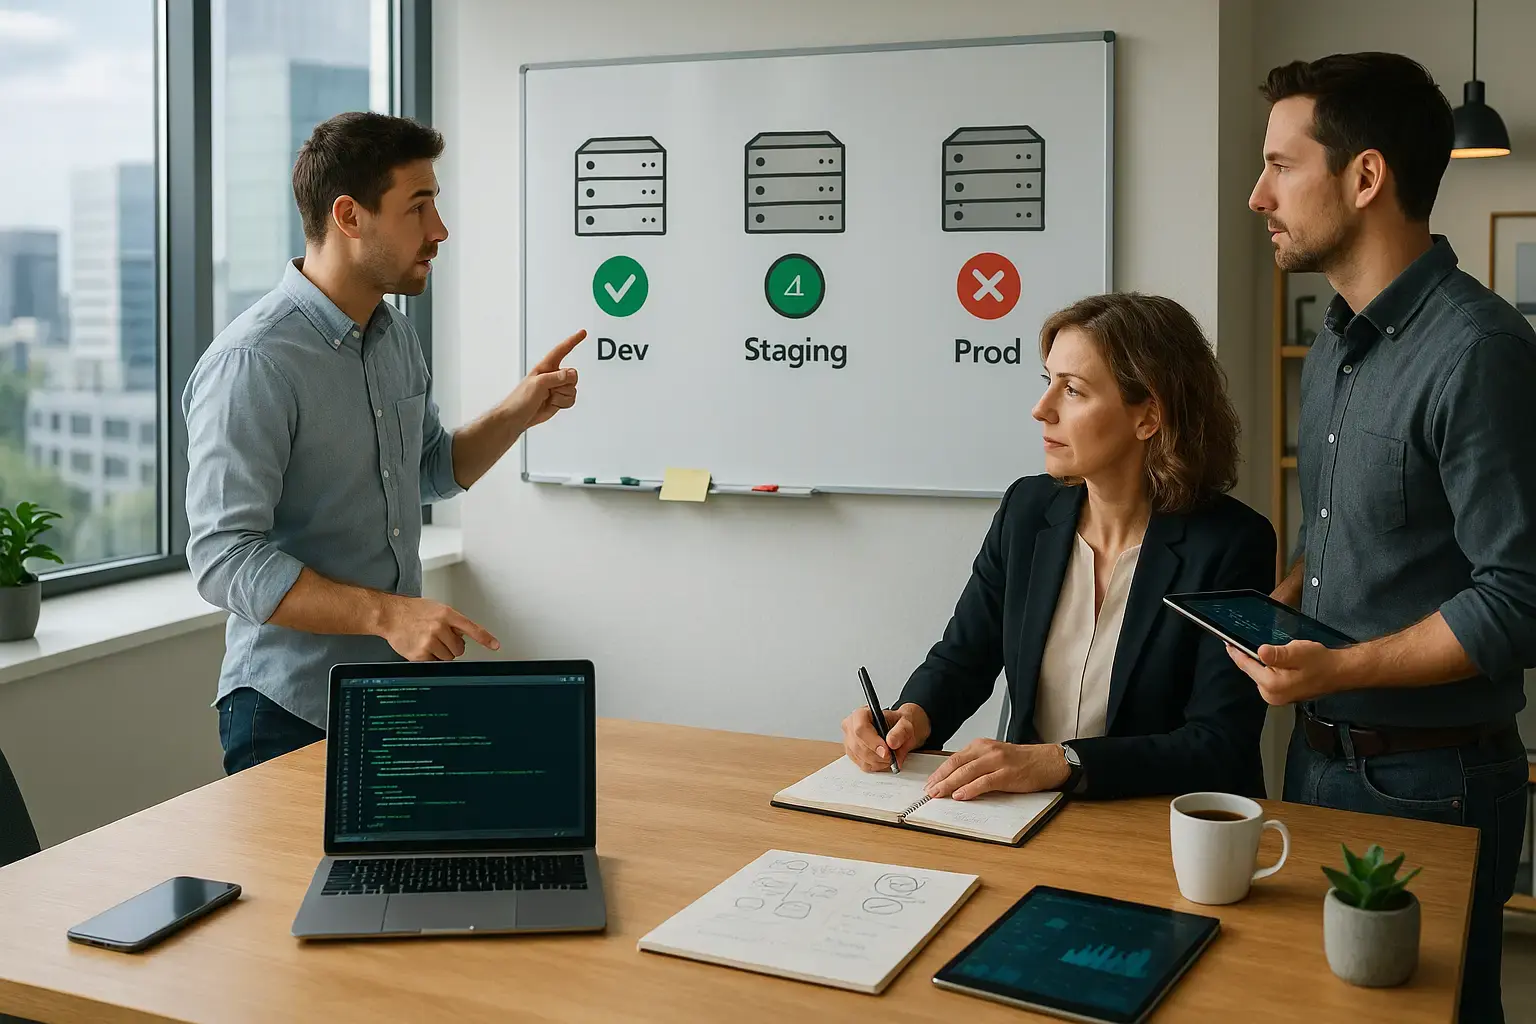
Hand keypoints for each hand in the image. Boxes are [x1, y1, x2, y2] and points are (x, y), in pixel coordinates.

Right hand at [378, 596, 499, 661]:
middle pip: (459, 649)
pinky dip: (430, 659)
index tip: (495, 646)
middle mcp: (439, 627)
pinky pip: (435, 663)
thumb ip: (452, 621)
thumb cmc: (413, 611)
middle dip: (452, 646)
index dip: (485, 639)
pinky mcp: (420, 654)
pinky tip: (421, 648)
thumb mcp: (437, 609)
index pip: (471, 628)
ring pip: (448, 658)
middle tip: (440, 639)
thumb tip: (465, 635)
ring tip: (428, 641)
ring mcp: (429, 641)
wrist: (390, 615)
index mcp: (446, 614)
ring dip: (441, 653)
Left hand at [502, 331, 585, 430]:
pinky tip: (553, 404)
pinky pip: (572, 399)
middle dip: (564, 385)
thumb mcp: (537, 385)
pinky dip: (563, 403)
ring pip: (573, 389)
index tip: (582, 333)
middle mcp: (553, 375)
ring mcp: (556, 388)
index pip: (562, 350)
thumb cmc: (520, 400)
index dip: (573, 341)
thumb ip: (555, 377)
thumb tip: (570, 373)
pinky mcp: (559, 399)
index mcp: (545, 367)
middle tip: (551, 390)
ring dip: (562, 397)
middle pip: (572, 375)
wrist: (517, 418)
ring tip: (549, 398)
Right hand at [841, 703, 930, 771]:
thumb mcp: (905, 723)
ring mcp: (850, 741)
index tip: (886, 751)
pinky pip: (863, 765)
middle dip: (878, 755)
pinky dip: (877, 766)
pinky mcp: (853, 754)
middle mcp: (851, 726)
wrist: (899, 730)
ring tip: (891, 757)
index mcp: (861, 714)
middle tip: (893, 756)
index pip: (860, 729)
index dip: (873, 742)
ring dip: (879, 761)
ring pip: (861, 757)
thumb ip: (900, 731)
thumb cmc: (898, 723)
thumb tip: (891, 742)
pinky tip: (884, 760)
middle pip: (858, 746)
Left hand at [925, 739, 1070, 800]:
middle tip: (929, 791)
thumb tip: (955, 779)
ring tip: (939, 794)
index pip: (954, 758)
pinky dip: (970, 789)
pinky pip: (984, 782)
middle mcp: (987, 750)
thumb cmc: (1021, 761)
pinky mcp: (1007, 774)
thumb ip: (976, 764)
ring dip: (950, 785)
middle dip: (940, 779)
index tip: (930, 782)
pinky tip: (960, 795)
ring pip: (967, 772)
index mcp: (981, 745)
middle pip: (957, 764)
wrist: (1047, 761)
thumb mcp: (994, 756)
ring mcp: (997, 761)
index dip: (940, 772)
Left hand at [1226, 640, 1354, 704]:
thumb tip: (1260, 651)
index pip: (1246, 665)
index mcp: (1272, 686)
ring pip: (1258, 673)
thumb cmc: (1320, 661)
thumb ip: (1278, 654)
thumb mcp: (1298, 653)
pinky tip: (1270, 658)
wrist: (1339, 672)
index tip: (1226, 641)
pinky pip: (1267, 677)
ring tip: (1257, 647)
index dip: (1235, 652)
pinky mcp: (1282, 694)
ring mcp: (1276, 697)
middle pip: (1251, 670)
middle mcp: (1271, 695)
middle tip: (1239, 640)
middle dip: (1246, 655)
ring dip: (1257, 661)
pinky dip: (1266, 667)